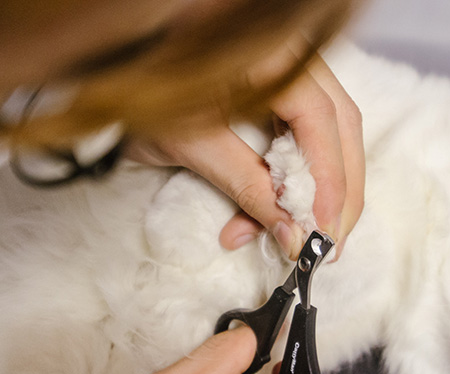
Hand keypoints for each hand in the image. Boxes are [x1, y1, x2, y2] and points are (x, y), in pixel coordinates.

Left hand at [125, 55, 364, 259]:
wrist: (110, 78)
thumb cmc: (140, 99)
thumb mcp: (193, 146)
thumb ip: (247, 186)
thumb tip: (293, 231)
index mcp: (270, 53)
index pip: (321, 119)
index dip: (329, 179)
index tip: (322, 230)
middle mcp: (289, 53)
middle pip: (339, 125)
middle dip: (337, 191)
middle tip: (326, 245)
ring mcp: (287, 68)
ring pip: (329, 131)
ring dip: (320, 188)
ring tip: (300, 236)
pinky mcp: (278, 87)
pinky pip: (305, 132)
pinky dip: (297, 176)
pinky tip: (276, 212)